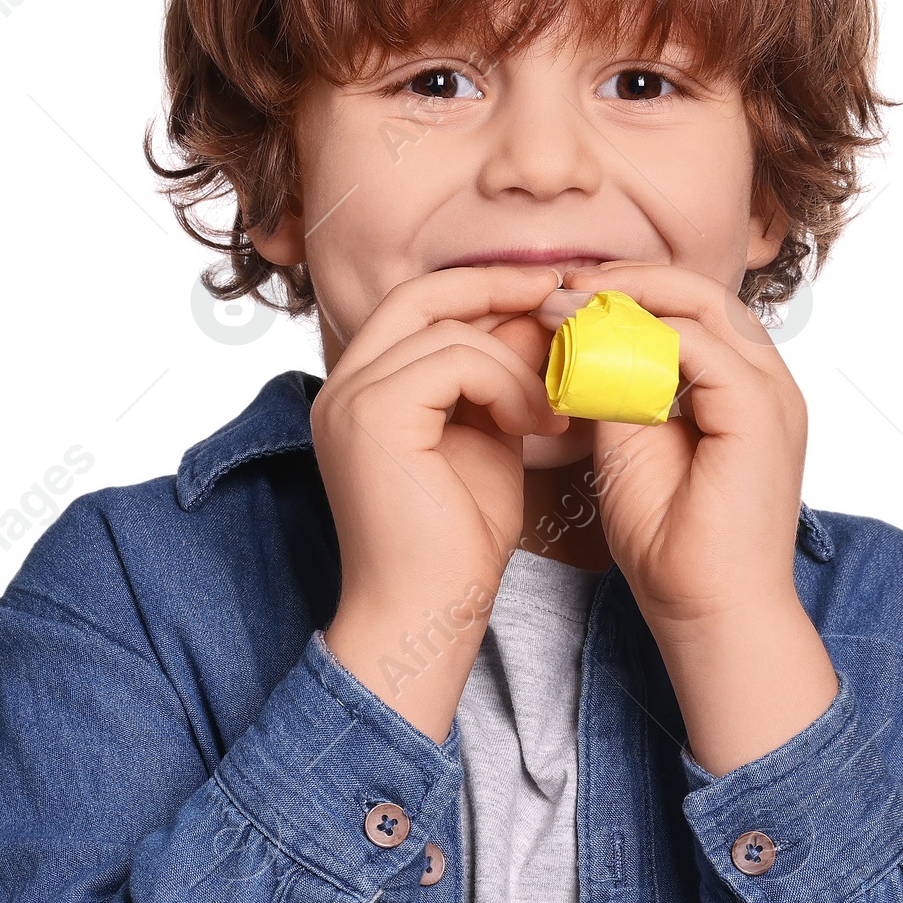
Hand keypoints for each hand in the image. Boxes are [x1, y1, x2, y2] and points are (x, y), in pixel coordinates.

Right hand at [314, 264, 566, 741]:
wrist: (429, 615)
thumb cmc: (458, 544)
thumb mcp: (489, 439)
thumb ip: (501, 379)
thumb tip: (539, 316)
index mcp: (362, 390)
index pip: (417, 305)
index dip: (481, 288)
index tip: (546, 290)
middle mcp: (343, 387)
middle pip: (420, 296)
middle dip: (496, 289)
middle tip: (559, 295)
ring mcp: (351, 400)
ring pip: (450, 334)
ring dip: (519, 365)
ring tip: (556, 411)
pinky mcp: (372, 417)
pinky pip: (454, 362)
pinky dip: (506, 385)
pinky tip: (533, 424)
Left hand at [559, 260, 837, 771]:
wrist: (707, 612)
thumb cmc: (671, 546)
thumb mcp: (628, 446)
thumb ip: (617, 388)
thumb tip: (580, 342)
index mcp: (742, 389)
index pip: (691, 310)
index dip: (628, 292)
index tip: (561, 294)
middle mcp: (766, 382)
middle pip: (701, 293)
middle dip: (627, 279)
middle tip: (559, 281)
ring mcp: (771, 393)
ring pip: (703, 305)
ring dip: (629, 295)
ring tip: (565, 300)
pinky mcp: (760, 412)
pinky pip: (701, 344)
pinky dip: (642, 332)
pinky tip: (590, 338)